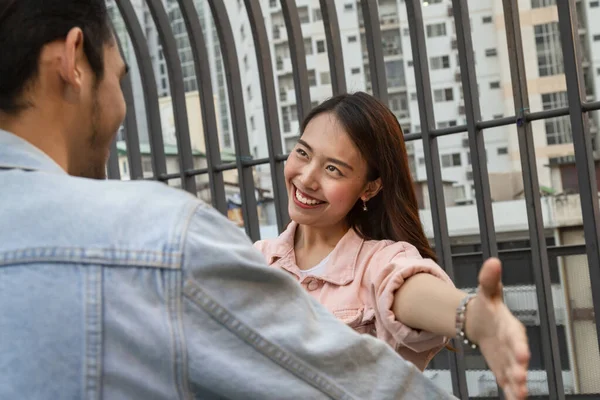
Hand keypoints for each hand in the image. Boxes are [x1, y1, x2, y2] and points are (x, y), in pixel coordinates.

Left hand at [465, 258, 530, 399]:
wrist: (481, 322)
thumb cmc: (487, 307)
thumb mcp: (486, 292)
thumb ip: (489, 279)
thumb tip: (493, 261)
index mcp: (509, 326)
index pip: (515, 336)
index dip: (519, 345)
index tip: (522, 354)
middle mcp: (512, 344)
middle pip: (517, 357)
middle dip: (520, 368)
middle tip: (522, 380)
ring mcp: (507, 357)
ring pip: (514, 372)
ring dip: (517, 383)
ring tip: (519, 394)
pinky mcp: (501, 368)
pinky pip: (506, 381)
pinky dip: (510, 391)